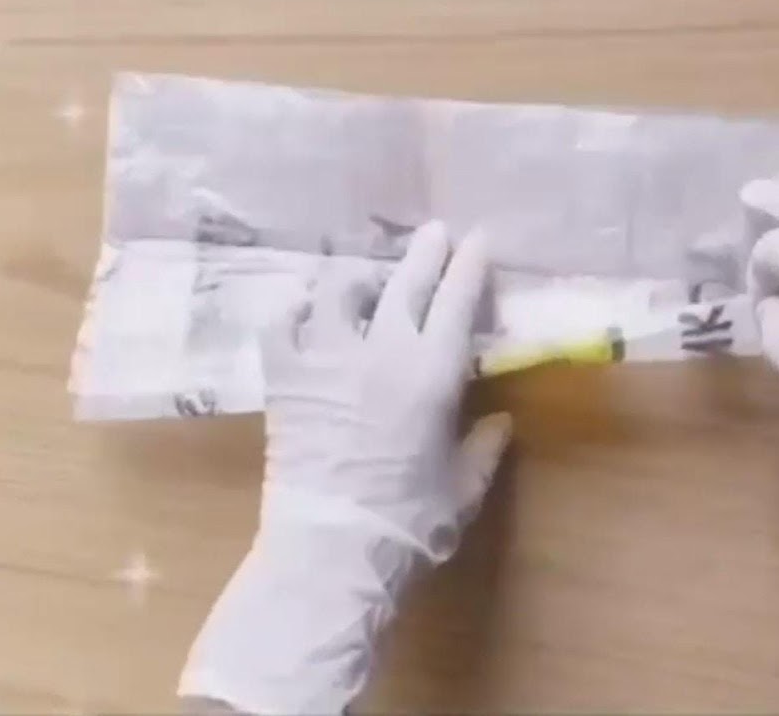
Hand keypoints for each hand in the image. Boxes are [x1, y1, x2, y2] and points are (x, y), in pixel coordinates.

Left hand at [181, 221, 510, 713]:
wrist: (333, 545)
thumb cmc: (411, 522)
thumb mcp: (463, 487)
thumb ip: (483, 448)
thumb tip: (498, 421)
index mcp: (433, 371)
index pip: (457, 299)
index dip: (471, 265)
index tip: (479, 239)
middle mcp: (381, 349)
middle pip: (405, 282)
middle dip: (425, 252)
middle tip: (434, 232)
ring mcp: (326, 358)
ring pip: (339, 290)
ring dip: (358, 278)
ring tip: (366, 281)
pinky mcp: (285, 378)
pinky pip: (281, 324)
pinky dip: (294, 310)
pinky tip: (303, 311)